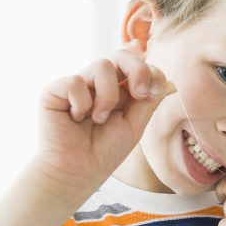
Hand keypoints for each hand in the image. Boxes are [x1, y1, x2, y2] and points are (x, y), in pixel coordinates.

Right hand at [34, 42, 172, 187]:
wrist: (78, 171)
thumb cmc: (105, 151)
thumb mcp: (136, 124)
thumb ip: (149, 100)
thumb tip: (171, 83)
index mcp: (119, 89)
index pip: (138, 64)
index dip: (151, 72)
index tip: (154, 93)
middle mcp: (98, 83)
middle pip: (121, 54)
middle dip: (137, 70)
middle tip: (139, 94)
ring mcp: (77, 84)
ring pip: (102, 65)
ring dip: (108, 96)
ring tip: (99, 119)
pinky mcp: (55, 90)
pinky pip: (75, 81)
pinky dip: (82, 103)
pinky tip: (76, 119)